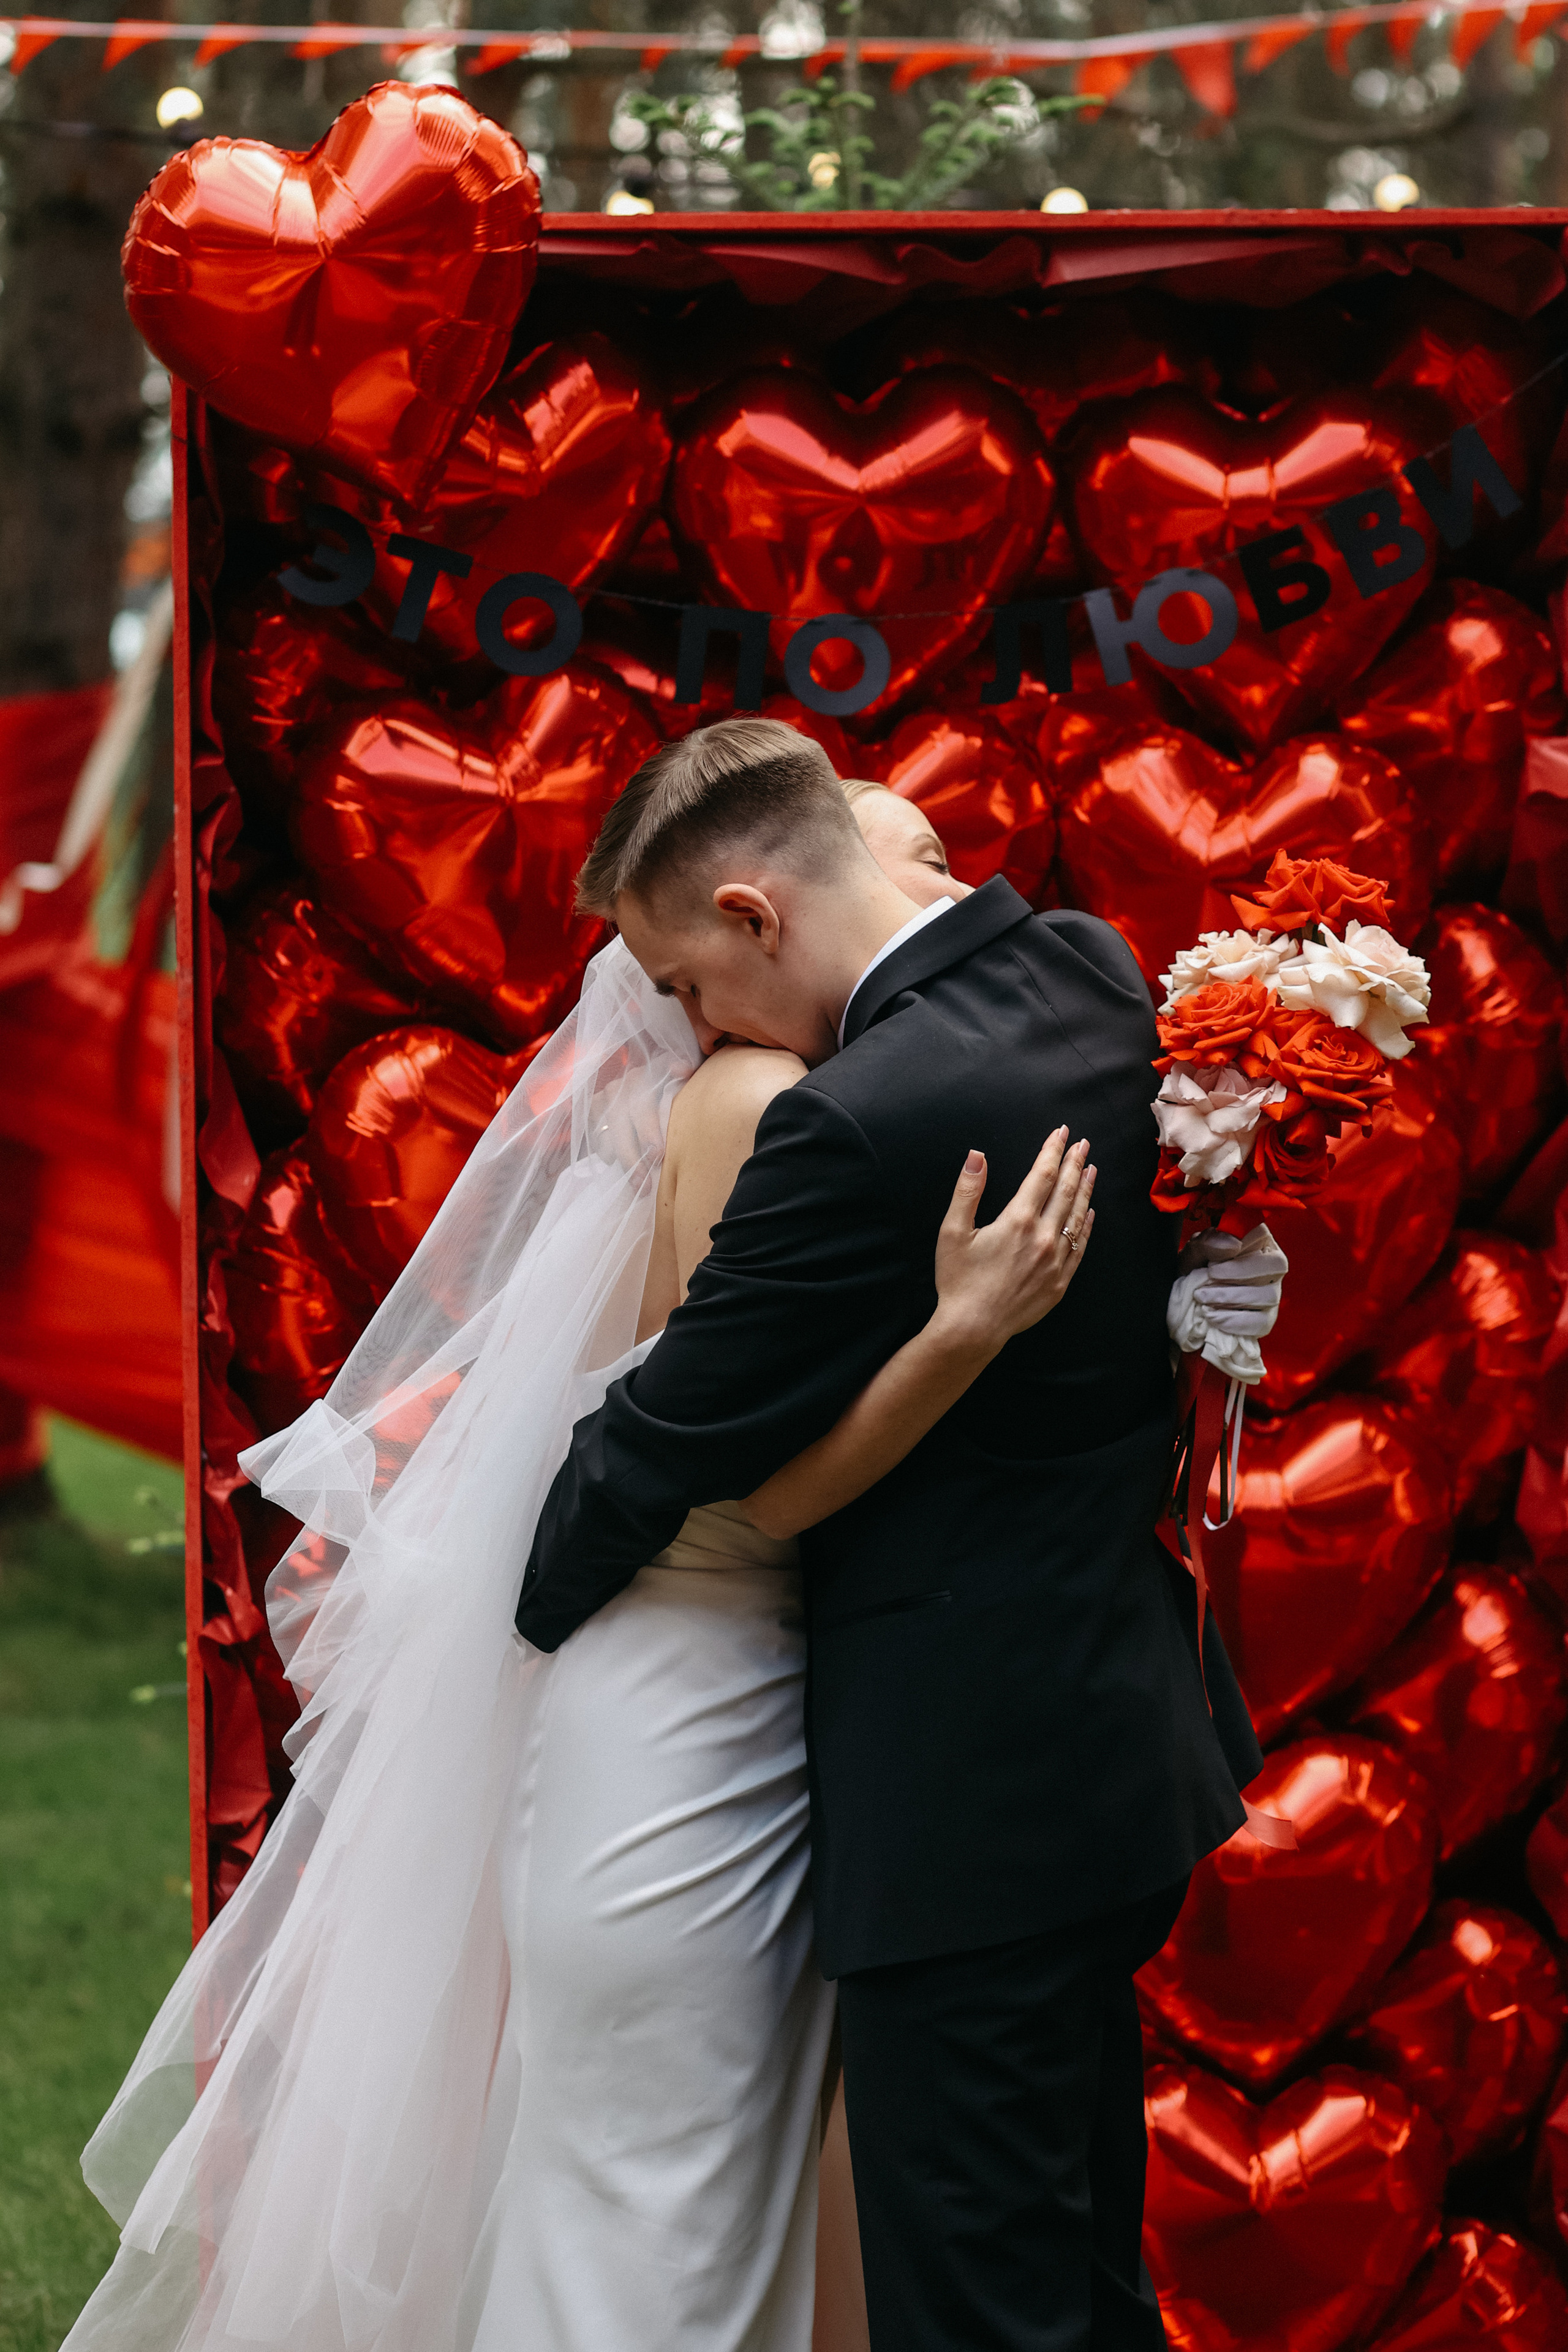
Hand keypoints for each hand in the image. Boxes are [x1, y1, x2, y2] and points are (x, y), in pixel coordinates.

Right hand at [931, 1128, 1095, 1360]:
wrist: (973, 1328)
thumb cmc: (958, 1280)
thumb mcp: (953, 1232)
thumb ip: (967, 1191)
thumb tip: (977, 1156)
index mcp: (1017, 1221)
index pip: (1042, 1175)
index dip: (1053, 1150)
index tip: (1061, 1133)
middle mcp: (1043, 1237)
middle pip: (1065, 1191)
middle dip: (1075, 1163)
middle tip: (1083, 1144)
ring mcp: (1055, 1261)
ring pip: (1077, 1216)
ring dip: (1085, 1189)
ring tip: (1091, 1169)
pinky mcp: (1059, 1282)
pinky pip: (1079, 1247)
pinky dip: (1086, 1226)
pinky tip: (1089, 1213)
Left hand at [1178, 1223, 1287, 1338]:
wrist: (1186, 1300)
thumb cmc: (1194, 1269)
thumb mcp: (1193, 1253)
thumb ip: (1207, 1242)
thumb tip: (1234, 1244)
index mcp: (1257, 1242)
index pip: (1264, 1235)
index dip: (1244, 1243)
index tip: (1217, 1254)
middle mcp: (1272, 1266)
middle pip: (1275, 1265)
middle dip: (1240, 1271)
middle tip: (1209, 1275)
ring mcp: (1273, 1293)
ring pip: (1269, 1295)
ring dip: (1232, 1297)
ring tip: (1203, 1297)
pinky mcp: (1266, 1318)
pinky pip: (1262, 1321)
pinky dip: (1235, 1320)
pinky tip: (1213, 1316)